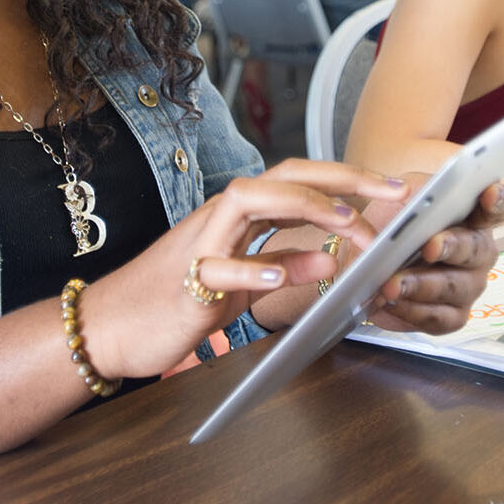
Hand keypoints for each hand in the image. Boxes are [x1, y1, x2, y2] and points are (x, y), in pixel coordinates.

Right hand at [83, 160, 406, 379]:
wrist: (109, 327)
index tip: (393, 189)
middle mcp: (221, 218)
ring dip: (302, 207)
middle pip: (283, 176)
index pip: (298, 180)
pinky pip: (217, 268)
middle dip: (340, 178)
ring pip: (248, 202)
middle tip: (391, 193)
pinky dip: (251, 270)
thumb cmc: (174, 300)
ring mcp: (200, 244)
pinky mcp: (184, 283)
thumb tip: (329, 256)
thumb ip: (282, 265)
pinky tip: (281, 277)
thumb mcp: (242, 284)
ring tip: (345, 222)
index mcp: (239, 216)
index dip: (347, 179)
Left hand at [332, 177, 503, 335]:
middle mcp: (479, 253)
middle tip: (430, 247)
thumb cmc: (393, 224)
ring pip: (453, 287)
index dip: (497, 200)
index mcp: (474, 218)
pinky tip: (392, 302)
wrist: (368, 262)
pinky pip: (438, 318)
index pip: (498, 207)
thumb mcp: (401, 197)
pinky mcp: (452, 316)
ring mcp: (469, 286)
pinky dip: (413, 310)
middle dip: (452, 247)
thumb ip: (415, 192)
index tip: (488, 192)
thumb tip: (419, 193)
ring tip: (393, 284)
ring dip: (422, 285)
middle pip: (475, 249)